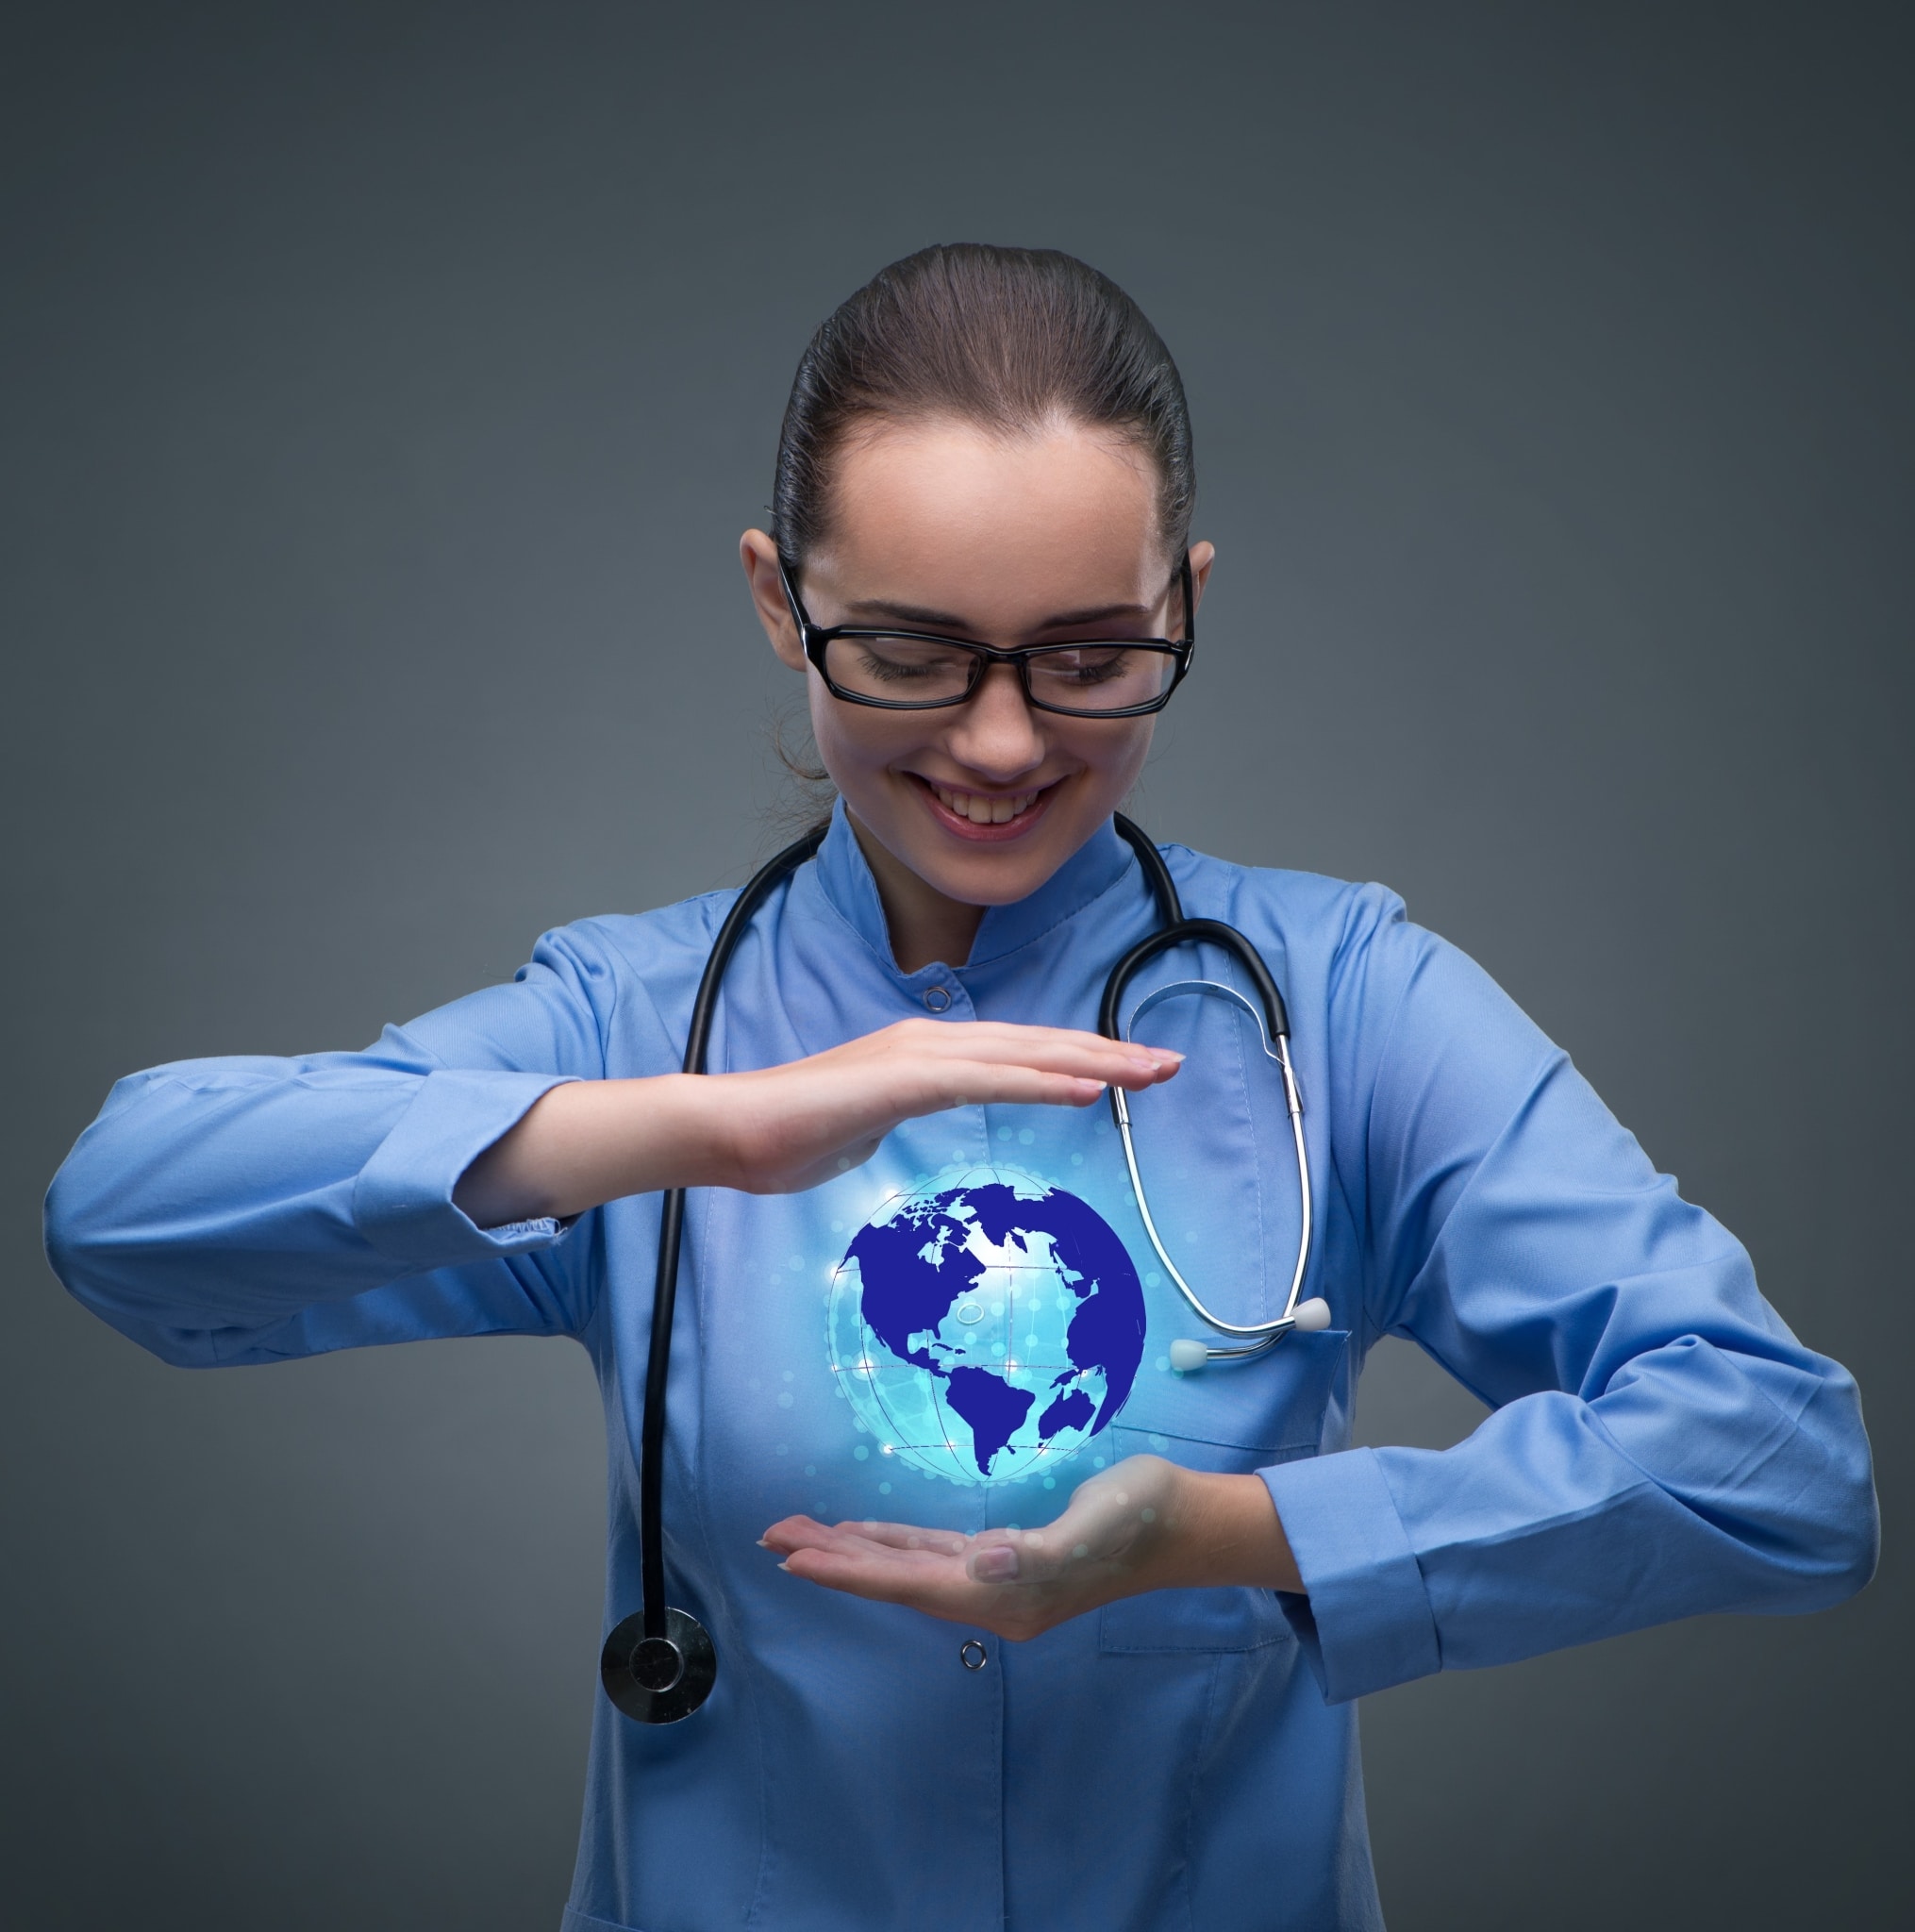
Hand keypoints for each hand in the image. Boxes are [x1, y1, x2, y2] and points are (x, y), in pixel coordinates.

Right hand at [706, 1018, 1178, 1192]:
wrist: (730, 1133)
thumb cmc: (791, 1136)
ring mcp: (919, 1055)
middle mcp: (932, 1042)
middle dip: (1109, 1052)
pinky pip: (986, 1080)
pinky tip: (1084, 1088)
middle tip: (1170, 1064)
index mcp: (928, 1053)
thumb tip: (911, 1125)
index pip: (1022, 1053)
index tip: (1135, 1070)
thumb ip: (900, 1118)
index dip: (1082, 1057)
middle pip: (1039, 1044)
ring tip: (1147, 1071)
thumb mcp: (868, 1128)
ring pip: (1024, 1054)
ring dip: (1092, 1061)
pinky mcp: (903, 1079)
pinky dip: (1040, 1080)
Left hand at [760, 1456, 1302, 1642]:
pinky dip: (892, 1545)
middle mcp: (992, 1596)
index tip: (794, 1558)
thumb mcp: (1095, 1526)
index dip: (851, 1570)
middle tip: (770, 1538)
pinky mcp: (1008, 1558)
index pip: (911, 1583)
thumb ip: (1037, 1551)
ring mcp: (999, 1580)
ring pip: (908, 1568)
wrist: (1185, 1522)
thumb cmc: (1144, 1517)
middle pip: (896, 1581)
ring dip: (854, 1553)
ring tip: (799, 1536)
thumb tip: (980, 1563)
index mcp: (1005, 1594)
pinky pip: (932, 1556)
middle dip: (833, 1561)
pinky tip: (865, 1534)